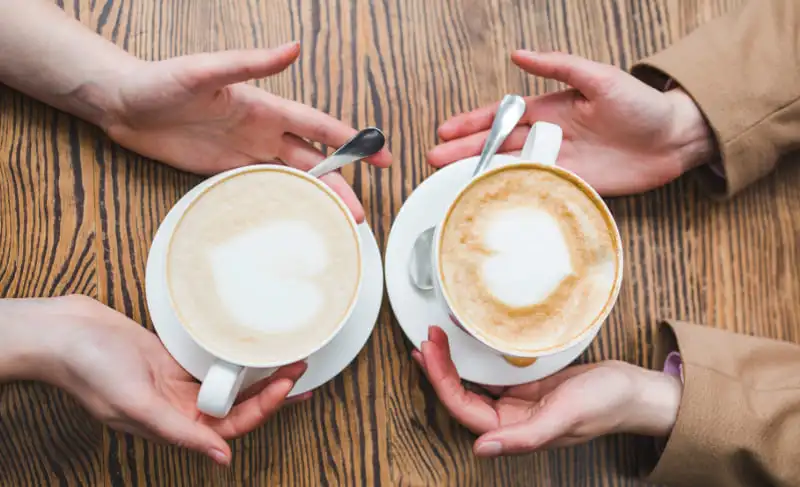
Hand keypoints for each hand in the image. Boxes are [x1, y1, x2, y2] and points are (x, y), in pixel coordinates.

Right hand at [4, 295, 308, 465]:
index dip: (263, 409)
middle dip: (273, 391)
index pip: (231, 426)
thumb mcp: (135, 403)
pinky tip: (256, 348)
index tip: (288, 386)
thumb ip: (179, 432)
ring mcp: (179, 382)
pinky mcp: (175, 358)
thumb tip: (222, 459)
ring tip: (291, 358)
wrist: (65, 332)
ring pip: (230, 384)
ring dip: (259, 374)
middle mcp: (180, 407)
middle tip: (302, 369)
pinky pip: (214, 362)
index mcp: (173, 424)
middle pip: (238, 405)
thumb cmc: (90, 369)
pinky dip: (236, 357)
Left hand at [101, 42, 391, 222]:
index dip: (351, 140)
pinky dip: (284, 203)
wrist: (123, 105)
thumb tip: (294, 47)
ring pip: (292, 178)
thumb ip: (250, 63)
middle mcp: (262, 131)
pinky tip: (296, 219)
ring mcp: (245, 153)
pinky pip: (263, 188)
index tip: (380, 154)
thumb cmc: (161, 81)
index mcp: (265, 107)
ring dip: (315, 199)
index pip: (318, 126)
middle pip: (312, 161)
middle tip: (358, 213)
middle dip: (339, 184)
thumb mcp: (206, 70)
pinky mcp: (225, 171)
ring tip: (336, 224)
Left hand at [413, 326, 680, 456]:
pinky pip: (490, 370)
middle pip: (460, 395)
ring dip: (450, 363)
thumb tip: (483, 450)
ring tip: (432, 339)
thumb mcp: (566, 418)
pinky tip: (461, 343)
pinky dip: (472, 357)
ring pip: (471, 383)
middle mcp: (509, 418)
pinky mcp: (524, 383)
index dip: (440, 382)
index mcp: (514, 431)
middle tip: (426, 338)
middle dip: (438, 368)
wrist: (633, 390)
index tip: (428, 352)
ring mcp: (515, 400)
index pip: (463, 409)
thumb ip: (525, 438)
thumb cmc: (605, 405)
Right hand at [427, 51, 713, 195]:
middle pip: (498, 145)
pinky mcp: (573, 185)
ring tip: (451, 181)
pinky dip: (512, 194)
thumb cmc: (641, 104)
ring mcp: (558, 162)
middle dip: (465, 152)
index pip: (502, 115)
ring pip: (510, 169)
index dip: (473, 123)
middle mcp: (548, 136)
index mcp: (550, 108)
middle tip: (435, 161)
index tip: (445, 131)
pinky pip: (535, 189)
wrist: (675, 139)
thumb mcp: (600, 77)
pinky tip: (491, 200)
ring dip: (480, 174)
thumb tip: (520, 53)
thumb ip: (560, 66)